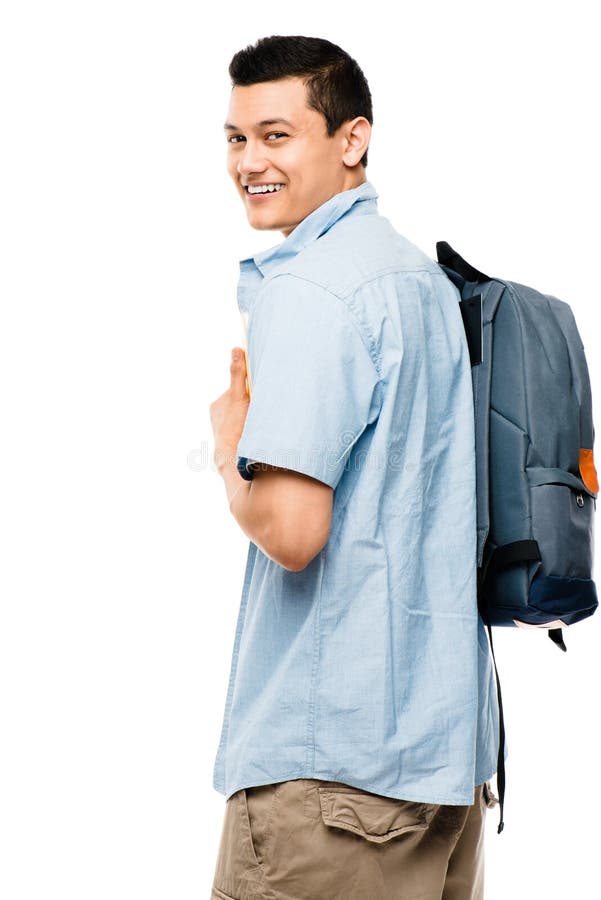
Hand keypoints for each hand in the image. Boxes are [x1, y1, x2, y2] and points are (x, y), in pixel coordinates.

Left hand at [209, 348, 249, 472]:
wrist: (233, 460)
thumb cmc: (235, 427)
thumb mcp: (238, 397)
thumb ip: (238, 374)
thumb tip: (236, 349)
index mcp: (218, 405)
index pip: (238, 389)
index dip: (250, 389)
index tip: (260, 391)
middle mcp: (219, 417)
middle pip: (241, 403)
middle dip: (251, 403)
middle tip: (261, 408)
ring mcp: (225, 430)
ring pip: (243, 417)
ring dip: (252, 418)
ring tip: (259, 423)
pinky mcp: (232, 442)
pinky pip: (244, 430)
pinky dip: (251, 429)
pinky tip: (256, 434)